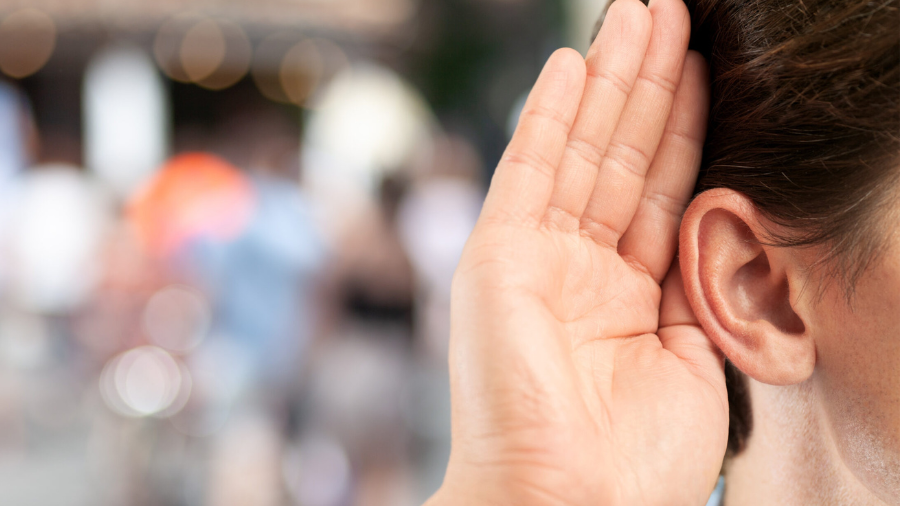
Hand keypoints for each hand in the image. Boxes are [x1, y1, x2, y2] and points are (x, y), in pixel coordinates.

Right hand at [429, 0, 726, 504]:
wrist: (570, 503)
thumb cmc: (635, 457)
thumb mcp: (695, 354)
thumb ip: (696, 281)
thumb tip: (717, 220)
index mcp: (625, 295)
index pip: (660, 192)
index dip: (685, 129)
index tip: (705, 69)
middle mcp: (577, 268)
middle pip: (622, 158)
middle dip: (648, 85)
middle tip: (670, 13)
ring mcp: (535, 257)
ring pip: (582, 151)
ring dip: (611, 81)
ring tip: (638, 16)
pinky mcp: (497, 253)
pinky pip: (529, 169)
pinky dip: (550, 115)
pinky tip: (571, 64)